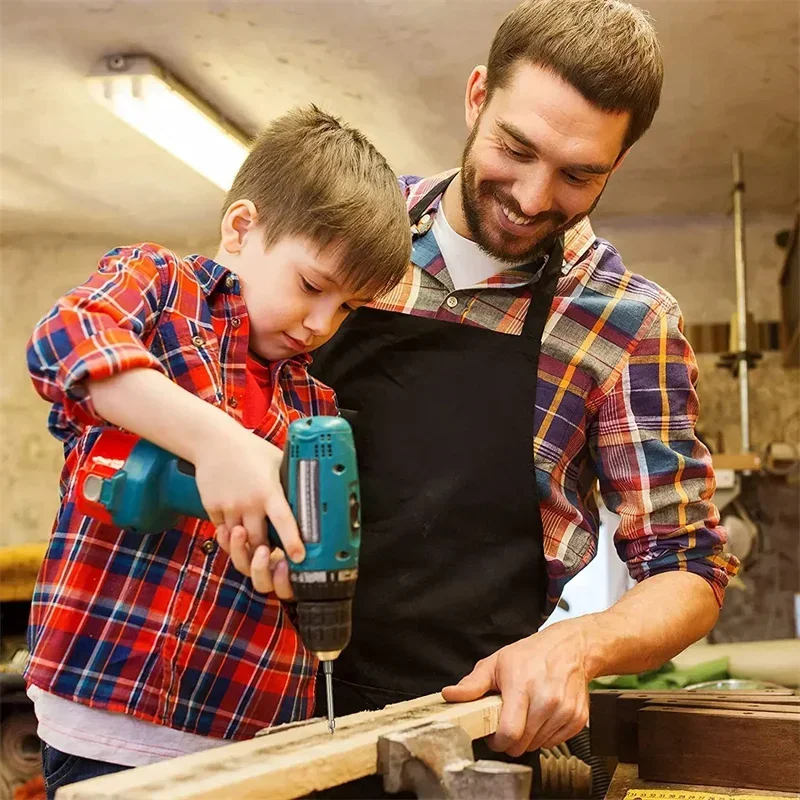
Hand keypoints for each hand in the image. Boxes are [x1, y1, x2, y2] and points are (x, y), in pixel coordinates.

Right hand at [193, 425, 302, 593]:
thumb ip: (289, 479)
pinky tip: (236, 522)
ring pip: (238, 541)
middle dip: (266, 550)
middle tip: (274, 550)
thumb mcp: (276, 460)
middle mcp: (248, 502)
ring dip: (247, 543)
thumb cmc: (249, 448)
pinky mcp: (211, 508)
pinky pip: (222, 531)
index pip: (283, 521)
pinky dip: (230, 533)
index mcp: (268, 491)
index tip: (299, 557)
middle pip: (259, 542)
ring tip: (254, 537)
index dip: (292, 542)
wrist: (213, 441)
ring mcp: (228, 507)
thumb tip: (309, 492)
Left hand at [441, 620, 590, 756]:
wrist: (569, 647)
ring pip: (538, 745)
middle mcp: (546, 700)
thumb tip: (450, 695)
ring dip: (528, 737)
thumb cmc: (531, 654)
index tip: (493, 736)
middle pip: (522, 744)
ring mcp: (564, 710)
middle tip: (508, 722)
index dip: (497, 741)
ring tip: (526, 714)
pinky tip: (541, 715)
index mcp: (522, 686)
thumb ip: (472, 684)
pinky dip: (545, 734)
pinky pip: (554, 742)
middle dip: (511, 739)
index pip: (509, 733)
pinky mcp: (577, 719)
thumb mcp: (496, 663)